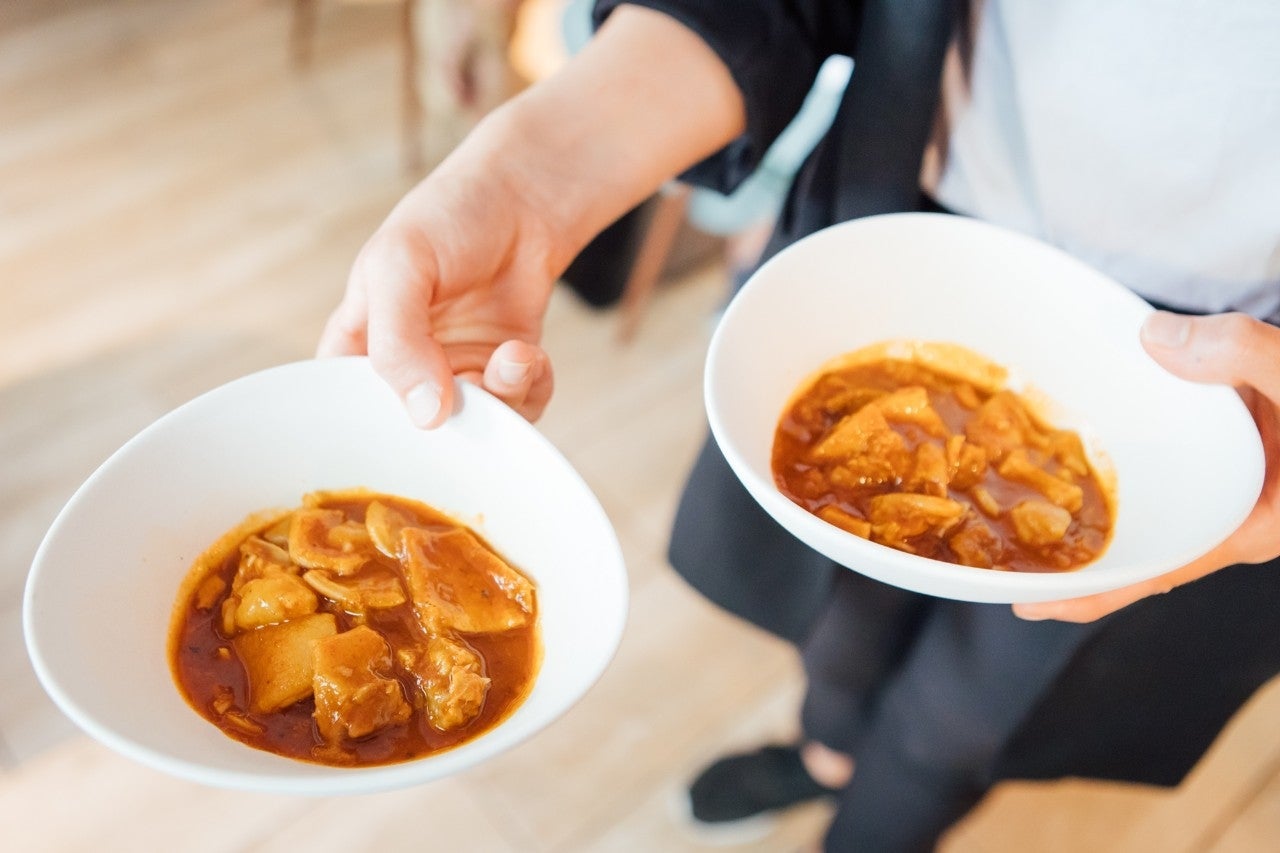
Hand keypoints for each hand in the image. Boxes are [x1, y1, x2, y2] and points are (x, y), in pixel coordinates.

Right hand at [317, 132, 559, 426]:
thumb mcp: (401, 267)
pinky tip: (526, 354)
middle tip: (471, 395)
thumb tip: (426, 414)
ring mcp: (457, 373)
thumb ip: (399, 342)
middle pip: (415, 432)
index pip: (344, 411)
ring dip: (500, 401)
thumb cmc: (448, 217)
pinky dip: (529, 388)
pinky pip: (517, 408)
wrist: (523, 197)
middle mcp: (406, 368)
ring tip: (511, 358)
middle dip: (450, 424)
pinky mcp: (504, 373)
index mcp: (357, 345)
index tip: (406, 430)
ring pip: (474, 427)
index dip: (372, 432)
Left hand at [1014, 311, 1279, 622]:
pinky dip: (1136, 480)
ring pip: (1159, 523)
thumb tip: (1153, 342)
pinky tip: (1100, 461)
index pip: (1157, 573)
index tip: (1028, 603)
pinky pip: (1177, 487)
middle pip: (1144, 557)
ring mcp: (1241, 498)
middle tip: (1001, 557)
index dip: (1092, 594)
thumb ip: (1245, 356)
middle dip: (1078, 563)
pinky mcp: (1245, 470)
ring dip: (1101, 523)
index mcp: (1252, 524)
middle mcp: (1240, 521)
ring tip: (1026, 512)